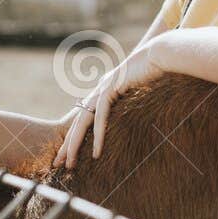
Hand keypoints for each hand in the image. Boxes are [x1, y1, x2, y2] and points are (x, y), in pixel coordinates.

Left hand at [52, 38, 168, 169]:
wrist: (159, 55)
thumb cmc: (153, 73)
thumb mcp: (138, 92)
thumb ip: (128, 103)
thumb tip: (130, 120)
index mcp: (103, 91)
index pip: (84, 118)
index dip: (75, 136)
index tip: (69, 155)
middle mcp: (99, 90)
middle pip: (77, 122)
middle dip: (67, 145)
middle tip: (58, 163)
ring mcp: (103, 88)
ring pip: (83, 121)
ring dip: (76, 144)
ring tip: (71, 163)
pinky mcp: (111, 88)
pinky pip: (100, 116)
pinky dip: (98, 136)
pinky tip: (96, 153)